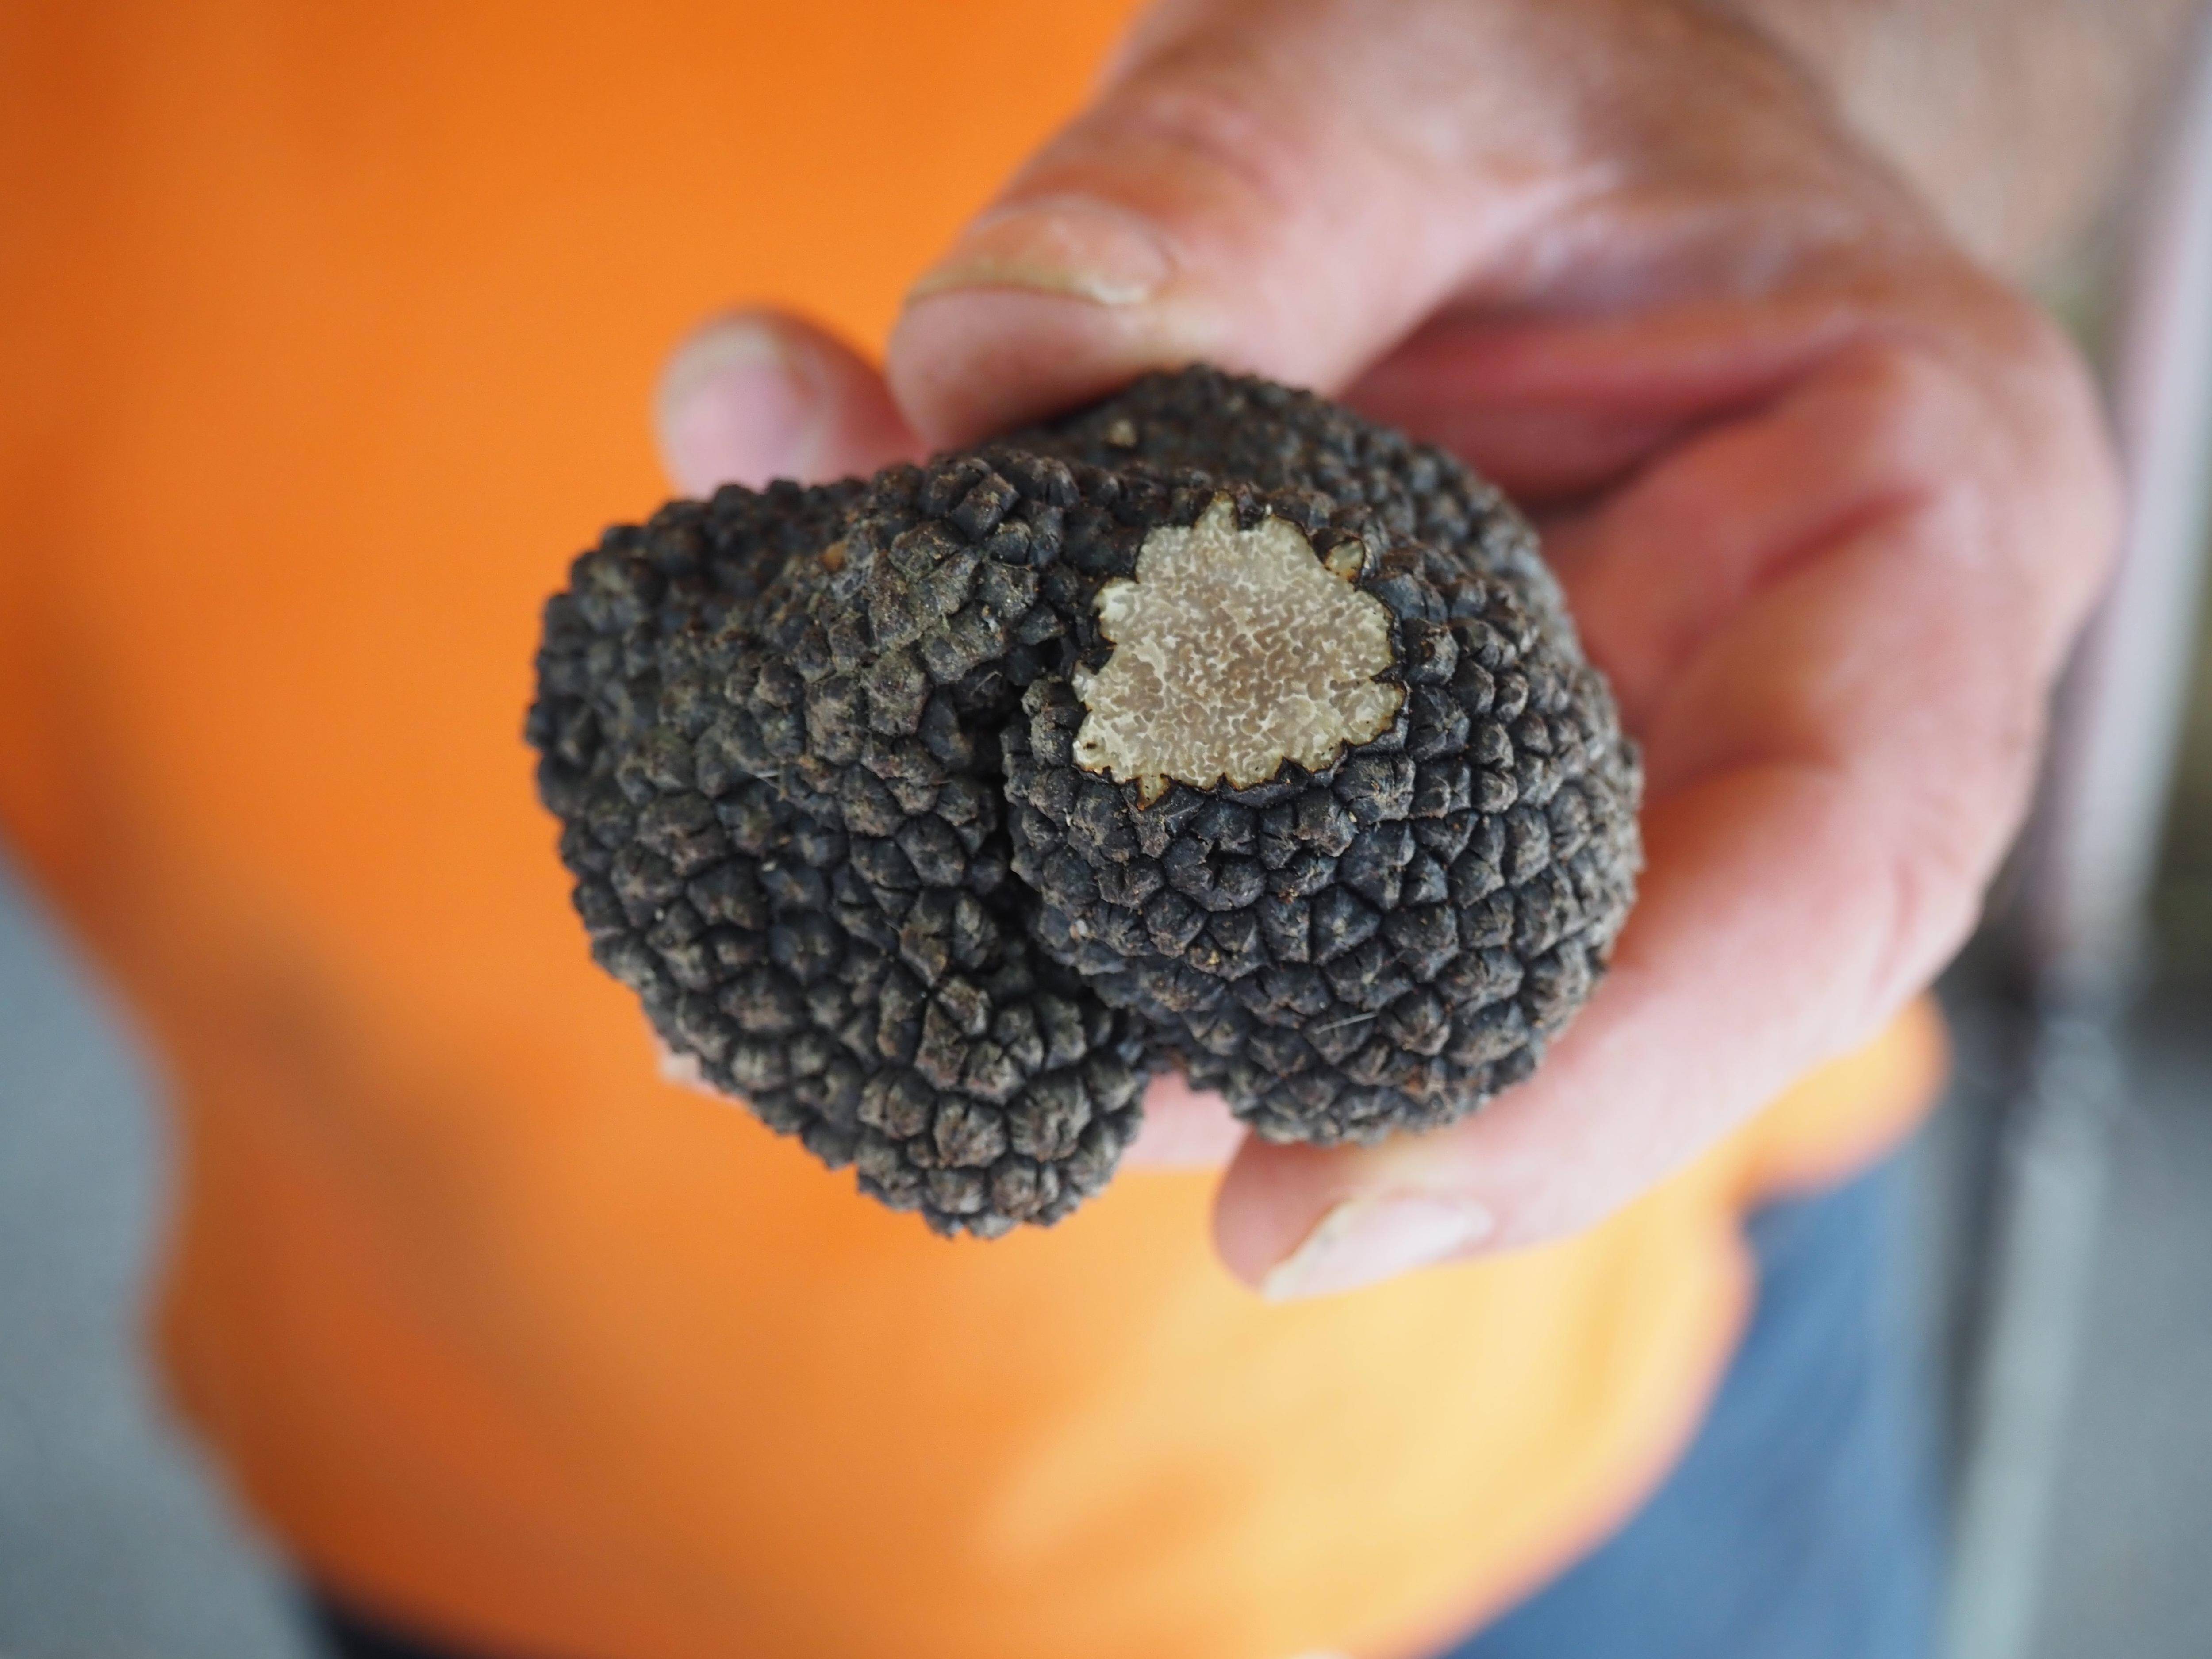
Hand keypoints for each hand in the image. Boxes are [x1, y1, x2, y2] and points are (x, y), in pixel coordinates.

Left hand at [657, 0, 2117, 1296]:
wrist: (1507, 80)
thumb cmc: (1552, 50)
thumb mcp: (1430, 49)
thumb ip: (1248, 191)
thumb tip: (979, 373)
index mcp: (1888, 545)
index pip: (1806, 890)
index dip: (1574, 1096)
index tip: (1295, 1224)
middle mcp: (1711, 704)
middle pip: (1507, 982)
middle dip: (1232, 1060)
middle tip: (988, 1083)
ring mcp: (1506, 756)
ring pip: (1287, 942)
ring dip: (1031, 920)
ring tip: (788, 861)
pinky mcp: (1320, 756)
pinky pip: (1151, 834)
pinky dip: (953, 789)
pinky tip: (783, 689)